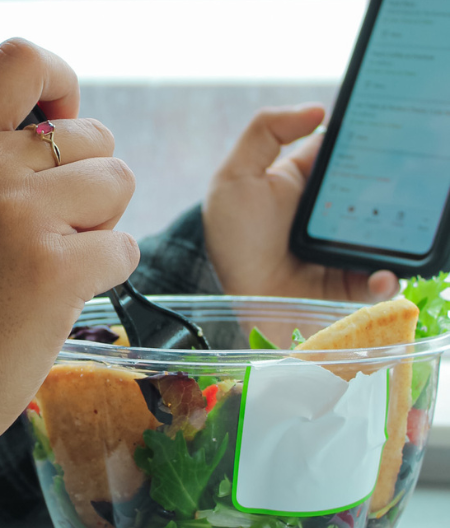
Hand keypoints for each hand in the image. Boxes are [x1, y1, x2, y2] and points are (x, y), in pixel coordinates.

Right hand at [0, 39, 138, 449]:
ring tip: (56, 262)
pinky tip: (63, 297)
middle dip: (90, 184)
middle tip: (55, 231)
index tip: (65, 121)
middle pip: (94, 137)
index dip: (62, 83)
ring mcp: (20, 217)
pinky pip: (123, 246)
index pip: (21, 62)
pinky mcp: (56, 269)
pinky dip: (105, 273)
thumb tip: (55, 121)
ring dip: (102, 226)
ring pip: (117, 184)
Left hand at [203, 105, 399, 301]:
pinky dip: (387, 276)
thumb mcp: (233, 179)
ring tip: (402, 221)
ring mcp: (346, 244)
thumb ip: (264, 133)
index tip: (394, 121)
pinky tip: (380, 273)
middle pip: (376, 184)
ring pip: (388, 226)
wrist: (242, 300)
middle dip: (395, 177)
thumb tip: (318, 109)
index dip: (368, 134)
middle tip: (412, 170)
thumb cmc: (235, 243)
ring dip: (400, 224)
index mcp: (305, 181)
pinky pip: (384, 276)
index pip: (346, 148)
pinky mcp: (355, 280)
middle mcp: (331, 210)